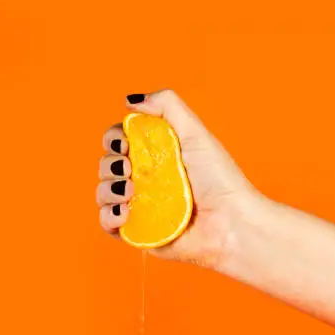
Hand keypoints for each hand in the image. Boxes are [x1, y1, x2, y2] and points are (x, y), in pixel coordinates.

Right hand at [97, 89, 267, 267]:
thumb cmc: (220, 179)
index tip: (125, 143)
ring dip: (107, 189)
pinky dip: (108, 216)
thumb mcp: (195, 132)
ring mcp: (141, 206)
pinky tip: (125, 212)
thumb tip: (131, 101)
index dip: (114, 139)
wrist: (231, 222)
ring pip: (103, 194)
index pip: (119, 141)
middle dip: (110, 165)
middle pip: (107, 165)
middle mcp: (145, 180)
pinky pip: (108, 224)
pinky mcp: (139, 233)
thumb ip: (167, 106)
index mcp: (156, 155)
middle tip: (130, 170)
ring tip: (129, 191)